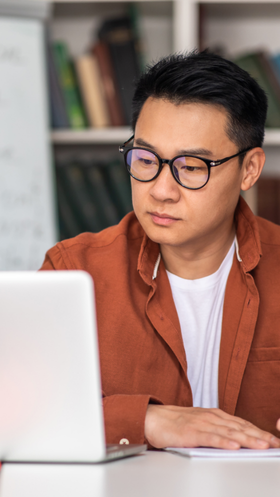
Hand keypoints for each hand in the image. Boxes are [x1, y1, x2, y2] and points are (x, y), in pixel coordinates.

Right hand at [144, 405, 279, 449]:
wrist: (155, 419)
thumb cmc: (178, 424)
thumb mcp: (202, 425)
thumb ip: (218, 431)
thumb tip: (237, 441)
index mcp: (216, 415)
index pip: (243, 424)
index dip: (259, 431)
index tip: (274, 440)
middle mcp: (212, 417)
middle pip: (240, 427)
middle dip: (259, 436)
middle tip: (275, 443)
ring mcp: (202, 423)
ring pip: (229, 431)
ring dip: (247, 439)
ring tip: (262, 445)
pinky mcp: (192, 432)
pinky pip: (210, 437)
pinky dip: (223, 441)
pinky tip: (234, 446)